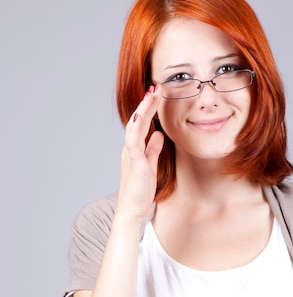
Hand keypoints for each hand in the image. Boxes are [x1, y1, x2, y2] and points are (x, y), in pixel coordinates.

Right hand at [116, 86, 164, 221]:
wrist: (131, 210)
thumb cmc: (140, 191)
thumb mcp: (150, 165)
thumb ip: (153, 149)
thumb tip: (159, 134)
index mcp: (135, 148)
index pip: (142, 123)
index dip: (149, 108)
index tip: (158, 93)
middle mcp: (130, 148)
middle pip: (138, 120)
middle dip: (147, 103)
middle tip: (156, 85)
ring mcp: (130, 155)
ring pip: (135, 127)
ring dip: (143, 109)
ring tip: (151, 94)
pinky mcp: (133, 163)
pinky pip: (134, 142)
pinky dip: (136, 128)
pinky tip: (141, 116)